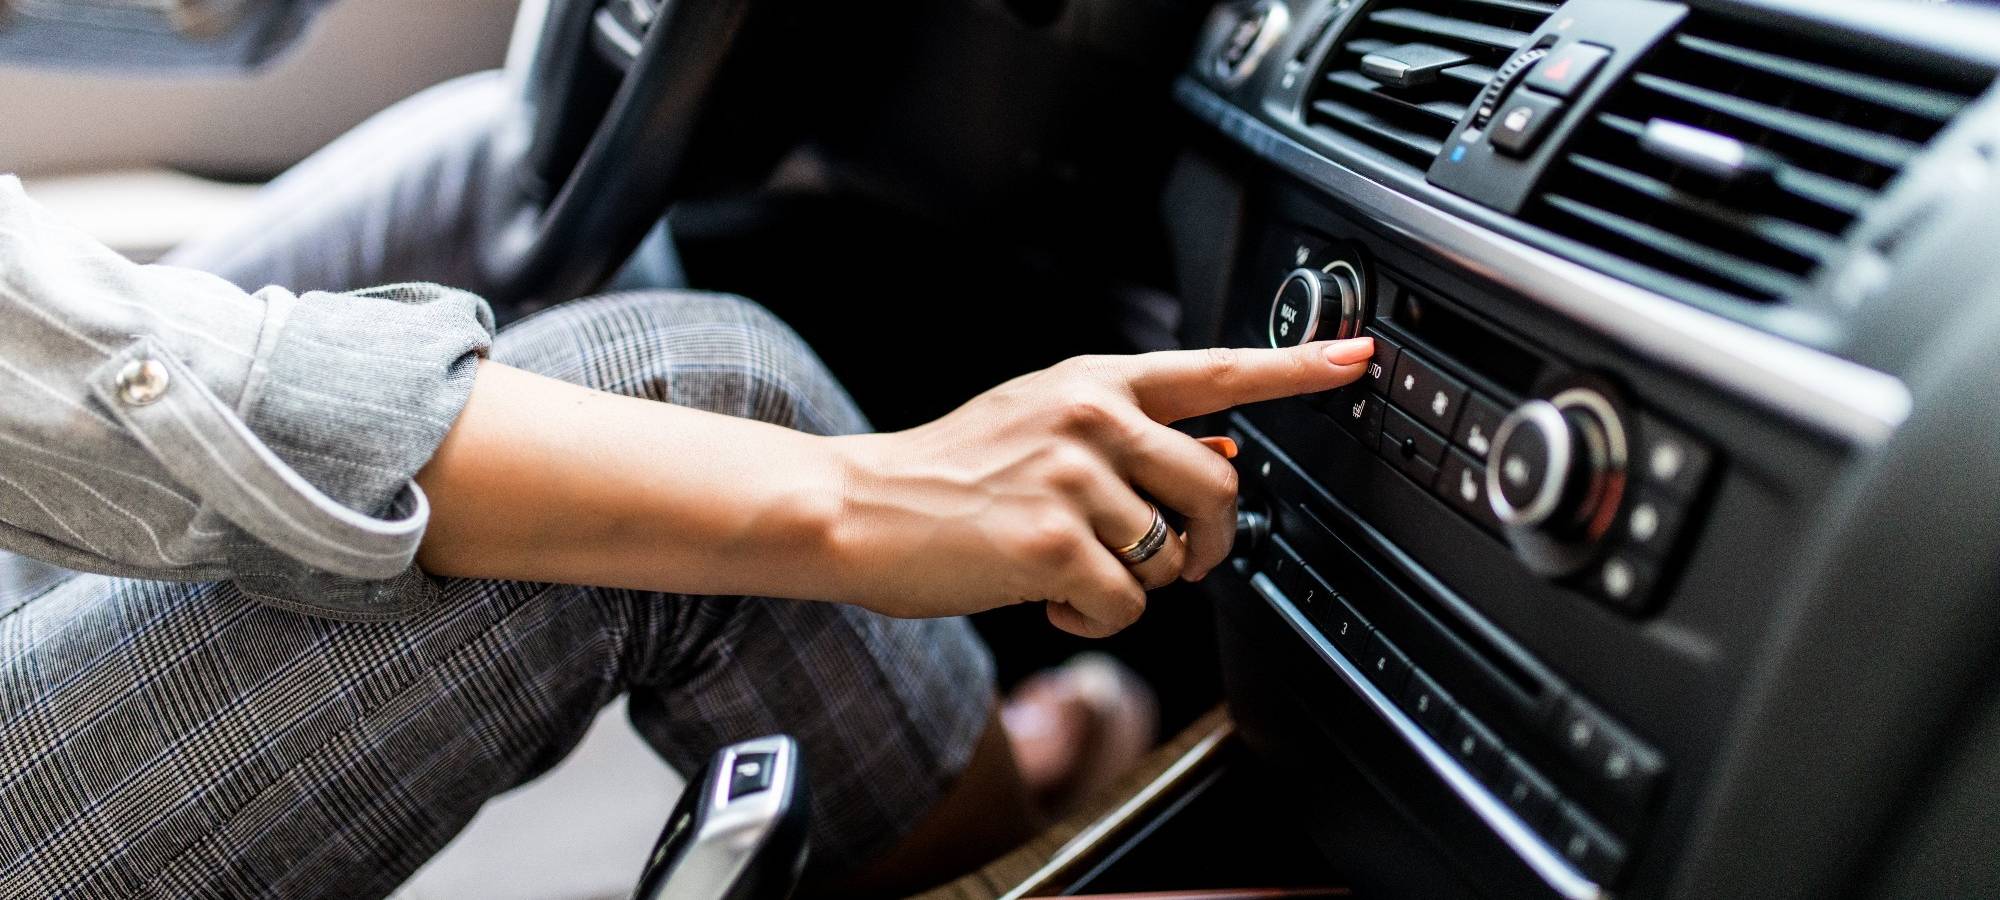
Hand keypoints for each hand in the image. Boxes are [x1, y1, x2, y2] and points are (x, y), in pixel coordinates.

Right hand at [827, 338, 1373, 636]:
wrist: (860, 507)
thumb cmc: (951, 472)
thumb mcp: (1043, 425)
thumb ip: (1132, 438)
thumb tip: (1226, 460)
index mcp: (1096, 382)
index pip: (1215, 371)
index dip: (1297, 369)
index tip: (1358, 360)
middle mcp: (1092, 419)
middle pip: (1219, 491)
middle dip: (1206, 544)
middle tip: (1166, 559)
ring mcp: (1073, 478)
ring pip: (1172, 560)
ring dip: (1131, 585)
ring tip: (1071, 569)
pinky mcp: (1053, 542)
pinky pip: (1127, 605)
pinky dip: (1092, 619)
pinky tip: (1047, 596)